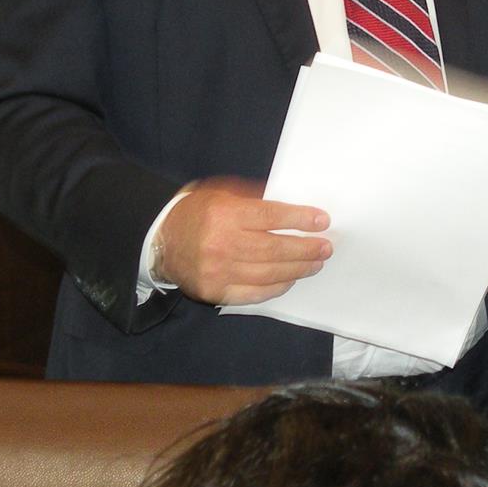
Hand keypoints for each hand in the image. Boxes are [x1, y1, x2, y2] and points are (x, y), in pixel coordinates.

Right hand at [154, 177, 329, 305]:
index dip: (300, 219)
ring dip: (298, 269)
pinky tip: (290, 279)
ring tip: (315, 263)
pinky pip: (255, 293)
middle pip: (274, 249)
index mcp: (224, 214)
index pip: (271, 217)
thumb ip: (255, 197)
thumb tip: (293, 206)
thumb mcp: (222, 193)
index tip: (321, 221)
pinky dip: (277, 287)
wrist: (161, 241)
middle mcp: (221, 244)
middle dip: (306, 249)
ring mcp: (218, 271)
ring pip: (268, 273)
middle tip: (325, 247)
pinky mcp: (215, 292)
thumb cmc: (198, 212)